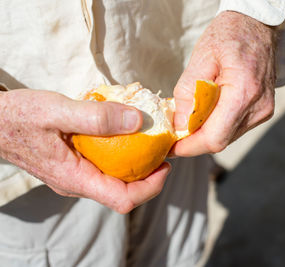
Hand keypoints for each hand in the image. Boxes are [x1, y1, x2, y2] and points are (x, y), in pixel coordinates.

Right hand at [0, 89, 169, 212]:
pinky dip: (122, 156)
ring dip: (137, 166)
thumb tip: (138, 120)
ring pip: (115, 181)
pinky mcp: (74, 166)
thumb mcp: (58, 111)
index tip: (166, 165)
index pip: (123, 199)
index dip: (151, 187)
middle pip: (124, 193)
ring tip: (150, 143)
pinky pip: (105, 169)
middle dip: (149, 176)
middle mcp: (77, 183)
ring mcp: (75, 177)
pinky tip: (127, 136)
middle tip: (163, 151)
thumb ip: (97, 117)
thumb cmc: (20, 117)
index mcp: (75, 178)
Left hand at [172, 11, 275, 155]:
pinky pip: (234, 128)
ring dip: (205, 132)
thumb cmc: (229, 35)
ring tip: (190, 117)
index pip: (214, 137)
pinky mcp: (263, 111)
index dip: (190, 147)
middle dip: (194, 141)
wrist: (257, 25)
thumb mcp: (200, 58)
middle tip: (174, 133)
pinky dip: (216, 125)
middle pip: (220, 140)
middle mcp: (259, 107)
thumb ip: (188, 95)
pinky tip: (207, 111)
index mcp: (244, 91)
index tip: (171, 147)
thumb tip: (180, 127)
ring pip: (226, 137)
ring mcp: (264, 111)